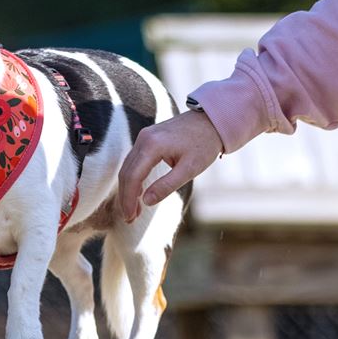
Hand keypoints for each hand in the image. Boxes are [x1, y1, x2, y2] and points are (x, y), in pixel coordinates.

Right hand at [117, 107, 223, 223]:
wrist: (211, 120)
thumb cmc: (204, 143)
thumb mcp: (189, 169)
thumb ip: (167, 185)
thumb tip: (146, 201)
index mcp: (152, 146)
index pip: (133, 176)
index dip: (129, 199)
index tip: (130, 217)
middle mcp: (143, 139)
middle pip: (126, 172)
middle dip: (125, 197)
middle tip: (129, 218)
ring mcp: (144, 136)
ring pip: (128, 167)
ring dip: (128, 189)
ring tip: (134, 210)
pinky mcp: (147, 138)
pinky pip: (134, 161)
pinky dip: (134, 178)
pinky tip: (139, 192)